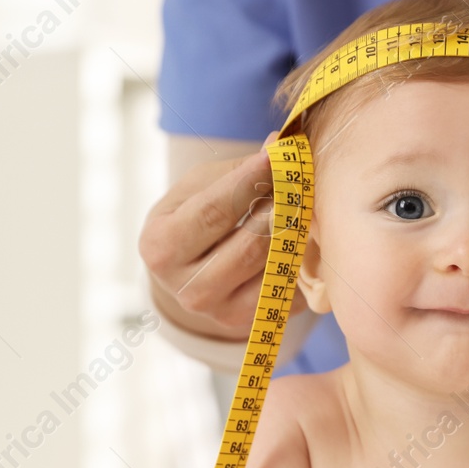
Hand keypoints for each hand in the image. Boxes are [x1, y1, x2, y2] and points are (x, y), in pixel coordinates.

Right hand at [139, 128, 306, 339]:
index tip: (279, 157)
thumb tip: (280, 144)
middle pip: (249, 245)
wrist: (188, 272)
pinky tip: (306, 236)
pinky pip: (289, 289)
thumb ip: (238, 169)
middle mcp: (186, 289)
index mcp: (160, 248)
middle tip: (303, 180)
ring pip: (273, 269)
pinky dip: (302, 260)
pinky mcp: (252, 323)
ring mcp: (220, 313)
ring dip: (298, 233)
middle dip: (282, 208)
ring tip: (307, 203)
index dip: (251, 181)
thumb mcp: (199, 188)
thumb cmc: (194, 218)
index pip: (215, 211)